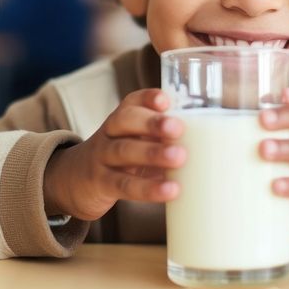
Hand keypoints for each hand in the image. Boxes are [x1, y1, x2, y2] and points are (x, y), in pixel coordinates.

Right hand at [43, 89, 186, 221]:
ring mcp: (102, 158)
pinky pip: (123, 185)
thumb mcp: (134, 141)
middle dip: (152, 122)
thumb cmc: (120, 159)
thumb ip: (163, 138)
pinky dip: (147, 188)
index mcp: (121, 119)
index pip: (132, 101)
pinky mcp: (101, 184)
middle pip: (125, 121)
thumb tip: (213, 144)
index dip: (147, 98)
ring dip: (152, 153)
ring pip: (124, 151)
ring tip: (179, 157)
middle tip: (178, 128)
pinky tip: (170, 190)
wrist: (74, 181)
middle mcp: (109, 133)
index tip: (166, 100)